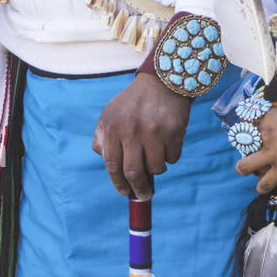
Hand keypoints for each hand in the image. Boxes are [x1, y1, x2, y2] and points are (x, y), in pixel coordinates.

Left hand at [92, 74, 190, 199]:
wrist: (162, 81)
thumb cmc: (133, 103)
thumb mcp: (110, 114)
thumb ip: (102, 139)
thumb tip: (107, 163)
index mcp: (113, 126)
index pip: (112, 165)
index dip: (118, 183)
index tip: (125, 193)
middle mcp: (131, 129)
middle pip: (134, 172)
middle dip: (139, 189)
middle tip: (144, 195)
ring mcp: (154, 130)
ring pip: (156, 168)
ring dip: (157, 168)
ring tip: (156, 156)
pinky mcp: (174, 130)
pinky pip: (173, 158)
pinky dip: (170, 156)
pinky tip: (167, 142)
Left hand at [236, 97, 276, 194]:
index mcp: (271, 115)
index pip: (247, 117)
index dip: (246, 122)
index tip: (249, 126)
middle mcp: (266, 134)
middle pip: (242, 141)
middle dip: (243, 145)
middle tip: (250, 148)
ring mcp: (272, 154)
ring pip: (245, 166)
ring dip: (244, 168)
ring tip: (247, 169)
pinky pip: (264, 184)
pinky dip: (262, 187)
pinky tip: (263, 186)